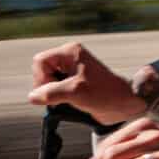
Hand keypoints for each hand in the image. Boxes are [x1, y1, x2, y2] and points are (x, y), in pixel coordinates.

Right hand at [27, 40, 144, 122]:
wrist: (126, 103)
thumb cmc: (106, 93)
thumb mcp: (76, 92)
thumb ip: (52, 93)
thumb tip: (32, 97)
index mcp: (70, 53)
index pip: (40, 62)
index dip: (41, 78)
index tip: (53, 92)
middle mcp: (69, 59)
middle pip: (41, 72)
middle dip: (46, 87)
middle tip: (60, 99)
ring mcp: (72, 72)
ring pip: (48, 83)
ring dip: (53, 95)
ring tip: (67, 102)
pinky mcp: (74, 84)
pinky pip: (56, 90)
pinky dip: (58, 100)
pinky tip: (70, 105)